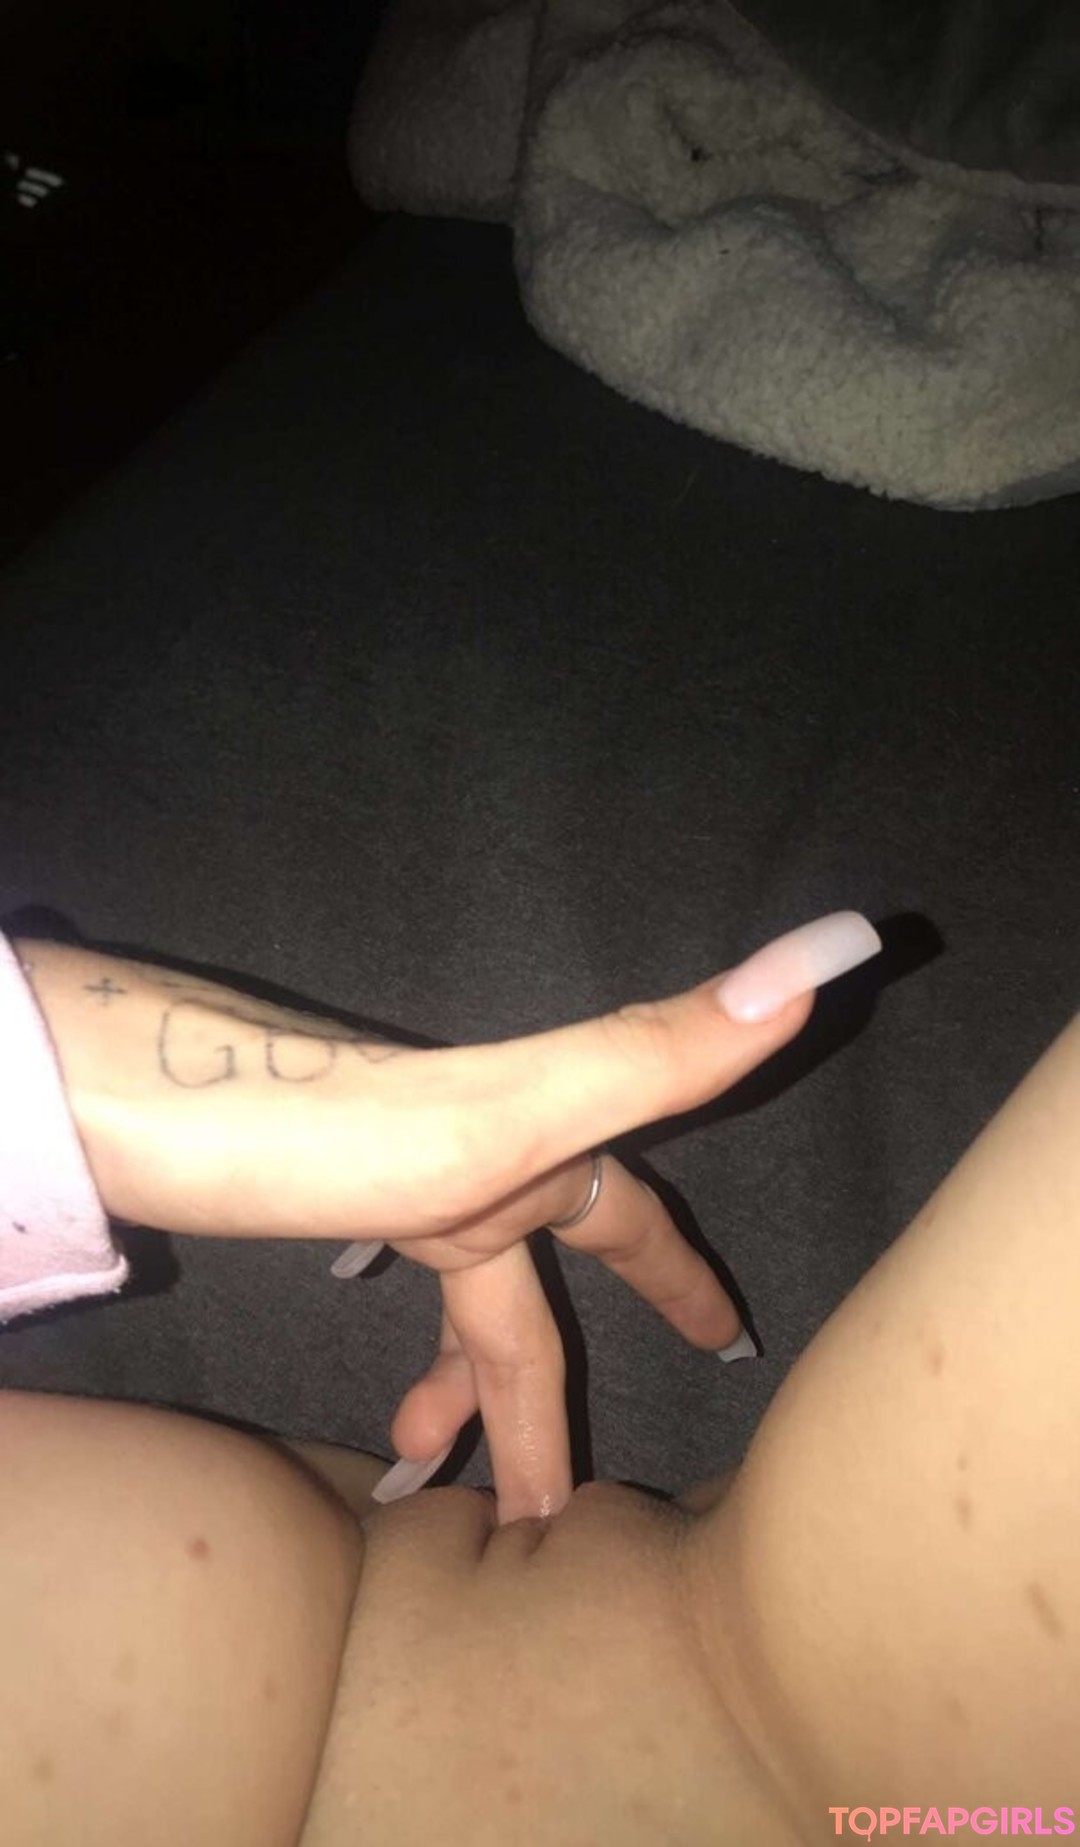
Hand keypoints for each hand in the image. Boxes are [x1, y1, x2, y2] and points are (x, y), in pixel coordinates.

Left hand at [17, 913, 879, 1519]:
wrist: (149, 1100)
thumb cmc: (336, 1123)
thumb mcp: (518, 1108)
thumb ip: (666, 1051)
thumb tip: (829, 949)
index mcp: (536, 1151)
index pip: (635, 1223)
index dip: (683, 1281)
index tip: (730, 1340)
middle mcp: (478, 1162)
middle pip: (533, 1296)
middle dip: (552, 1393)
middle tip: (558, 1508)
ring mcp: (403, 1177)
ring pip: (462, 1303)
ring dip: (466, 1390)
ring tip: (433, 1480)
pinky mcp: (331, 1192)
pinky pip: (401, 1288)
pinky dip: (410, 1339)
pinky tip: (382, 1379)